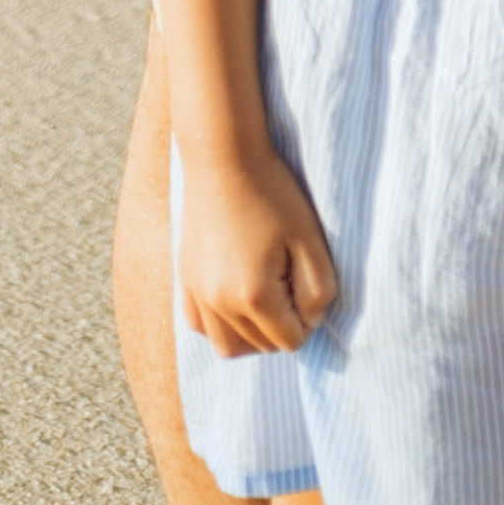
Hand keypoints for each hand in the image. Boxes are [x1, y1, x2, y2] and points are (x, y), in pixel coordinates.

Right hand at [177, 149, 338, 359]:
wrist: (224, 157)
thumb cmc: (272, 193)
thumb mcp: (309, 238)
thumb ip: (319, 289)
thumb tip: (310, 321)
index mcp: (253, 295)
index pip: (290, 341)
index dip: (308, 319)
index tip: (307, 282)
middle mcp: (219, 303)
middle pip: (260, 347)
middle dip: (282, 327)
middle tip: (291, 283)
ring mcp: (196, 293)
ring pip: (226, 346)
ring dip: (252, 337)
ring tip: (268, 303)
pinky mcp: (184, 280)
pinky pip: (199, 326)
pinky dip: (220, 325)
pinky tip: (236, 300)